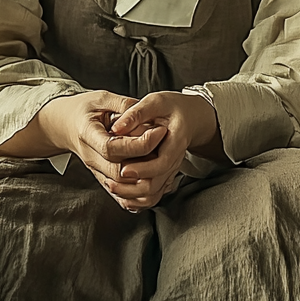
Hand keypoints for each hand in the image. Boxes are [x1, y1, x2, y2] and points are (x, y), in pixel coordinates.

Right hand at [38, 92, 167, 209]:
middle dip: (147, 163)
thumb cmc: (84, 109)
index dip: (138, 144)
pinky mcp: (102, 178)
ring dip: (146, 178)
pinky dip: (140, 191)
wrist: (64, 125)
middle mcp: (90, 157)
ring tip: (165, 159)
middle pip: (119, 172)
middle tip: (166, 146)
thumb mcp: (101, 98)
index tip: (159, 131)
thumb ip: (122, 105)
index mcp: (87, 134)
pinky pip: (121, 194)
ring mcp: (96, 170)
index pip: (112, 148)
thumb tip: (142, 112)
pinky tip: (156, 177)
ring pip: (123, 187)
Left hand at [103, 91, 221, 210]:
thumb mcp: (155, 101)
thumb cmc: (172, 107)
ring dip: (131, 195)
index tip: (123, 169)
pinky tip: (121, 195)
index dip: (142, 169)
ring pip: (153, 194)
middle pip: (156, 184)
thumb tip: (116, 127)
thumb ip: (136, 113)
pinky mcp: (163, 175)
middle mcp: (174, 160)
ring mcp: (169, 170)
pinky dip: (136, 199)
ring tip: (111, 187)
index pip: (162, 163)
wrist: (190, 117)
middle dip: (131, 187)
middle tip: (109, 182)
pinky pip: (152, 194)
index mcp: (175, 141)